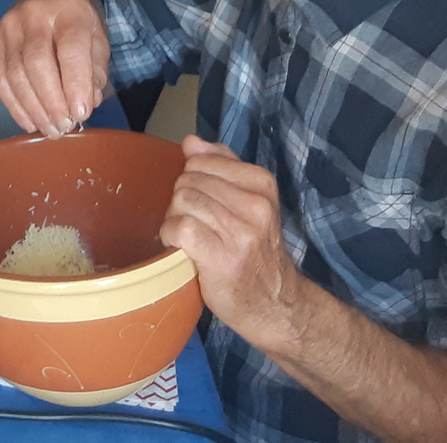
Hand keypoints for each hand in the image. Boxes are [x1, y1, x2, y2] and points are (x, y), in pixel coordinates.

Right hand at [0, 0, 108, 136]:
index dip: (75, 84)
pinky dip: (14, 106)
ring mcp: (8, 25)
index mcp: (69, 9)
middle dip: (51, 102)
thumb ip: (95, 71)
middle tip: (63, 127)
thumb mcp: (98, 40)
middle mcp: (34, 13)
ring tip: (50, 130)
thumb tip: (87, 103)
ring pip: (15, 74)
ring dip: (33, 109)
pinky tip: (30, 122)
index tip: (80, 114)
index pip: (70, 49)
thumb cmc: (79, 23)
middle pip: (37, 63)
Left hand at [159, 137, 303, 347]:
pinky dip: (170, 235)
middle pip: (188, 180)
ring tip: (188, 237)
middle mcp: (255, 204)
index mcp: (262, 184)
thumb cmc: (255, 253)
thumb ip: (222, 167)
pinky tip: (180, 247)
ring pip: (182, 201)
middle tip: (193, 224)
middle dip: (180, 200)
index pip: (202, 160)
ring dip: (174, 219)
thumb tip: (191, 142)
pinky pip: (180, 227)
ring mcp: (241, 231)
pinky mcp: (222, 256)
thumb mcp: (249, 204)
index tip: (200, 203)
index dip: (191, 180)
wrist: (275, 304)